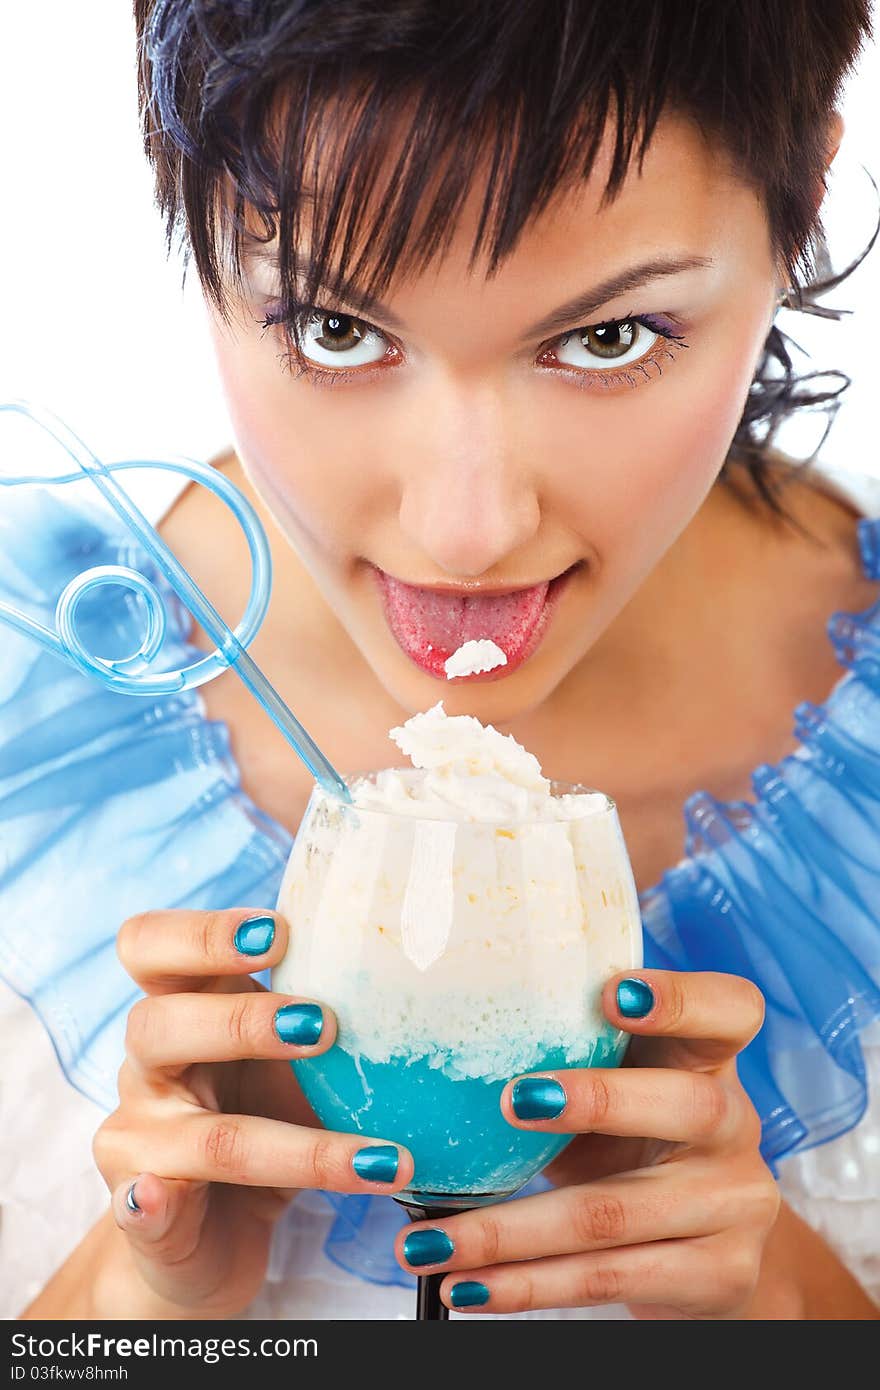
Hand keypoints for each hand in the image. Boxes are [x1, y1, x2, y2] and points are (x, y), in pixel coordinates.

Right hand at [92, 908, 412, 1317]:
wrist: (214, 1233)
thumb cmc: (262, 1117)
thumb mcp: (292, 1060)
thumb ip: (324, 1018)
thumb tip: (430, 982)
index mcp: (180, 1006)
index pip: (151, 945)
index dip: (202, 934)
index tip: (279, 932)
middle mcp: (147, 1067)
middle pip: (155, 1023)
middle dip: (242, 1021)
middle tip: (325, 1024)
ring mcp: (140, 1142)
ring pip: (202, 1136)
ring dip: (293, 1147)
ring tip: (374, 1158)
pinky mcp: (146, 1216)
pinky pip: (145, 1210)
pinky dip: (155, 1206)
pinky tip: (164, 1201)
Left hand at [395, 970, 777, 1318]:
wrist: (708, 1248)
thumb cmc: (634, 1140)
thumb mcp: (620, 1087)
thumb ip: (569, 1054)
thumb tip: (441, 1036)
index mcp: (710, 1059)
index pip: (729, 1009)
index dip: (679, 998)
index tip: (613, 992)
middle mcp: (734, 1126)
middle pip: (686, 1106)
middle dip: (597, 1100)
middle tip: (509, 1099)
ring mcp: (733, 1205)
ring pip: (614, 1214)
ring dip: (507, 1231)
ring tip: (425, 1239)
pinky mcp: (716, 1276)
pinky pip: (606, 1280)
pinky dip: (525, 1285)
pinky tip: (466, 1286)